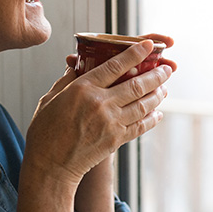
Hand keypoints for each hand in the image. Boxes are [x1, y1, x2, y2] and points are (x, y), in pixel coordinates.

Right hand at [24, 40, 173, 186]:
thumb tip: (74, 66)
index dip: (135, 53)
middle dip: (156, 75)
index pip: (115, 65)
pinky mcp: (116, 140)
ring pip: (143, 104)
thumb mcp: (49, 99)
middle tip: (167, 69)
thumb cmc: (45, 132)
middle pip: (137, 84)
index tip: (149, 45)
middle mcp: (101, 104)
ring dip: (157, 95)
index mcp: (82, 89)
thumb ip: (65, 81)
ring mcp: (111, 123)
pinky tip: (157, 113)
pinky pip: (140, 126)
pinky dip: (152, 118)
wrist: (50, 166)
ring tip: (165, 88)